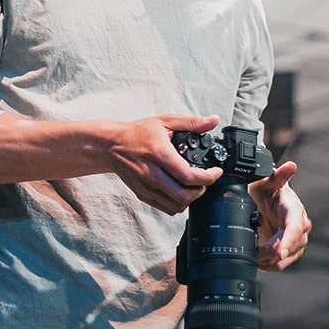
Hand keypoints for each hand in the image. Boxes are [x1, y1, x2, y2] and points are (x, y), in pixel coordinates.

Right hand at [108, 114, 223, 214]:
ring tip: (193, 186)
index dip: (208, 177)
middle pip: (184, 196)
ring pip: (176, 205)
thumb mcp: (165, 121)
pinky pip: (166, 208)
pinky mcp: (143, 194)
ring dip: (190, 198)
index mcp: (159, 155)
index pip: (189, 176)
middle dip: (201, 190)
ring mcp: (146, 187)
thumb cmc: (137, 133)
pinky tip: (180, 190)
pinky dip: (178, 203)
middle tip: (205, 180)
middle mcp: (152, 174)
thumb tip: (213, 121)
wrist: (112, 146)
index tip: (215, 172)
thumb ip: (191, 122)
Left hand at [248, 161, 310, 270]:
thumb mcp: (267, 182)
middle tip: (253, 252)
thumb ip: (277, 176)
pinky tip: (257, 259)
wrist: (265, 201)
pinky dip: (267, 264)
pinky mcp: (290, 251)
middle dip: (270, 252)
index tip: (279, 252)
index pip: (295, 228)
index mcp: (295, 209)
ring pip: (284, 259)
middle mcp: (300, 226)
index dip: (288, 241)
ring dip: (267, 259)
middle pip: (288, 247)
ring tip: (252, 254)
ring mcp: (297, 241)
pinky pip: (280, 264)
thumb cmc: (267, 190)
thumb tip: (290, 166)